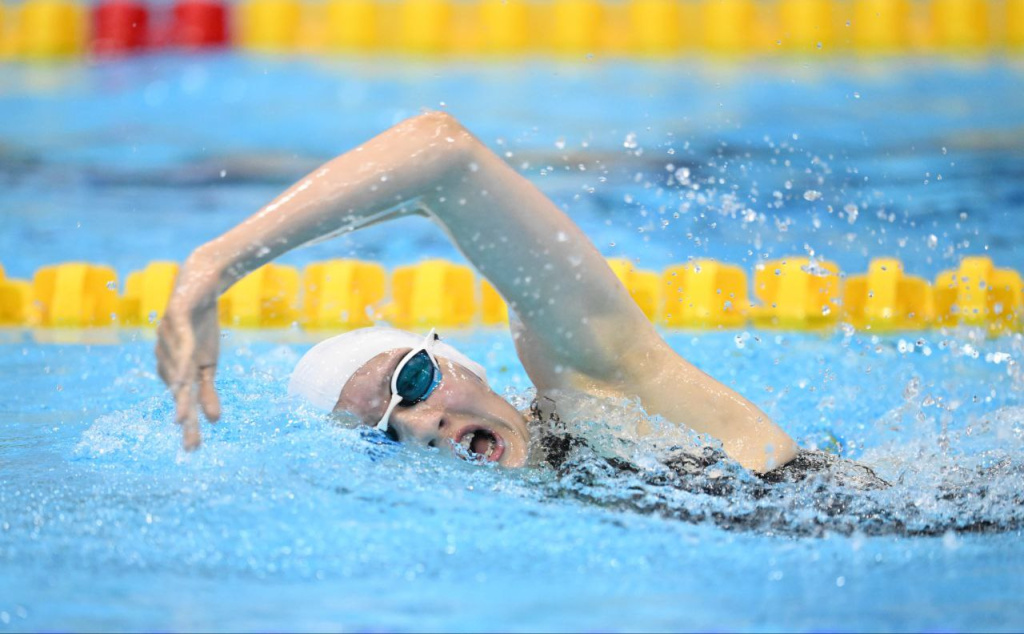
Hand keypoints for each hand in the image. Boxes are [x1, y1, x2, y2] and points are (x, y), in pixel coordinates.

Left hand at [156, 254, 222, 449]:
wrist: (200, 284)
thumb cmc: (201, 326)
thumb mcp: (209, 363)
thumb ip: (207, 392)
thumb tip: (215, 421)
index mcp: (175, 371)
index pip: (184, 402)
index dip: (189, 426)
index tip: (194, 452)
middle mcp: (166, 358)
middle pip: (177, 393)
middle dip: (184, 419)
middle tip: (189, 446)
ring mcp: (167, 338)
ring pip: (177, 370)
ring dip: (180, 397)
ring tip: (184, 420)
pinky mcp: (175, 317)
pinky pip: (179, 342)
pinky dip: (180, 361)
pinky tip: (182, 376)